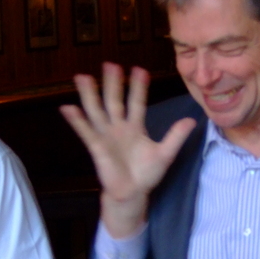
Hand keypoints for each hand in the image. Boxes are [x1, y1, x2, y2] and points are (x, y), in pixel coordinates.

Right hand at [60, 63, 195, 237]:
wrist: (133, 193)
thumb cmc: (147, 174)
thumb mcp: (165, 154)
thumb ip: (176, 136)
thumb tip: (192, 121)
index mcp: (135, 127)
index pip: (137, 102)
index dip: (138, 87)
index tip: (139, 69)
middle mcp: (119, 127)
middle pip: (114, 101)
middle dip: (113, 84)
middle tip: (110, 64)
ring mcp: (106, 136)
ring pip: (96, 111)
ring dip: (90, 95)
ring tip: (83, 77)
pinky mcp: (96, 147)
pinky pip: (86, 131)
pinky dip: (77, 120)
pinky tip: (67, 108)